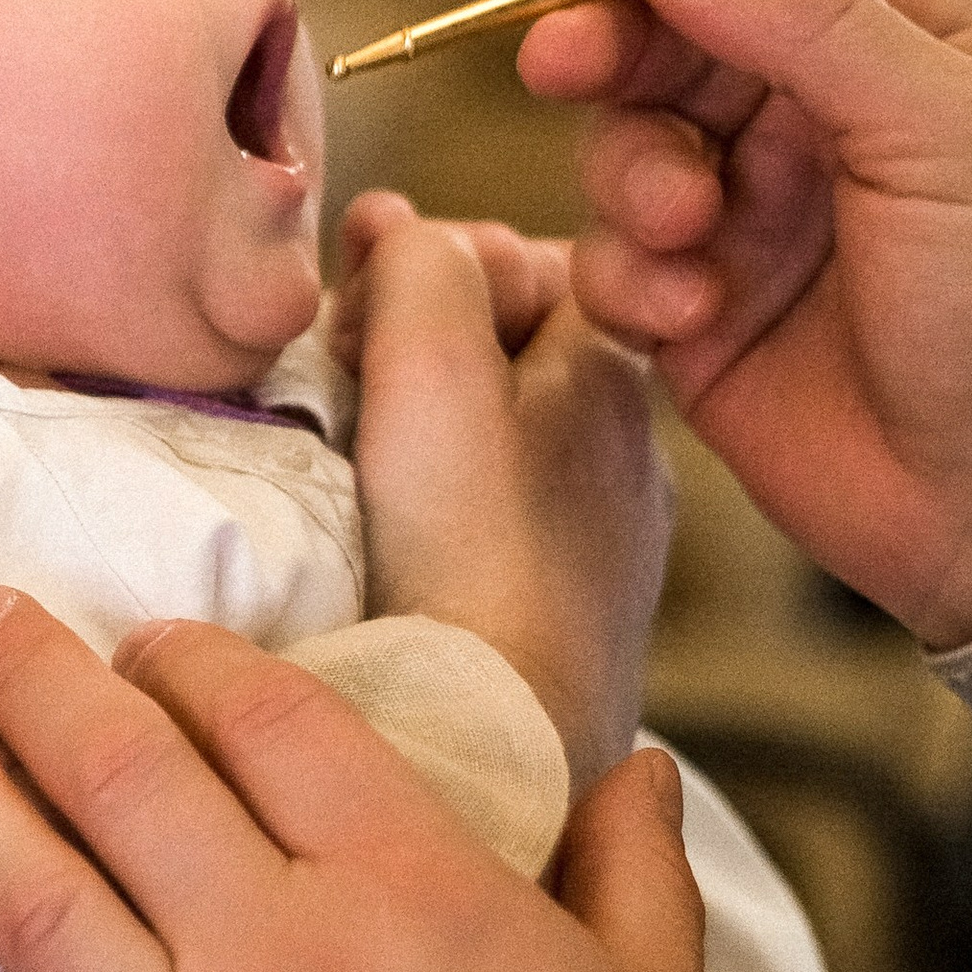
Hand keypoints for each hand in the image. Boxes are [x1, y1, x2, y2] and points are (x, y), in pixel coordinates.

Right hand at [334, 192, 667, 780]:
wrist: (509, 742)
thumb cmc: (471, 551)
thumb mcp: (432, 361)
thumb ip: (420, 261)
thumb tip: (399, 229)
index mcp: (617, 368)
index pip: (520, 255)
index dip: (429, 264)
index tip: (360, 315)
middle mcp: (628, 449)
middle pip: (503, 344)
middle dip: (415, 341)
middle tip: (343, 377)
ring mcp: (605, 542)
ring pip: (498, 436)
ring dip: (422, 429)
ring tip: (359, 462)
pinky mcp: (569, 619)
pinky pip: (498, 523)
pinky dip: (443, 511)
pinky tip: (400, 546)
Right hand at [517, 0, 971, 648]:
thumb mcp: (942, 129)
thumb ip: (804, 19)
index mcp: (914, 48)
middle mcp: (827, 120)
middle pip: (680, 28)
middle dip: (615, 43)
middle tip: (558, 62)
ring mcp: (758, 217)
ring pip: (631, 141)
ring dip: (632, 172)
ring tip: (686, 227)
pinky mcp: (702, 315)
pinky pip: (616, 261)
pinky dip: (631, 278)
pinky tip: (690, 316)